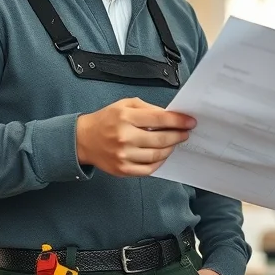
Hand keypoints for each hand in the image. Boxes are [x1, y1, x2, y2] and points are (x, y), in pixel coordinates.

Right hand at [75, 97, 195, 176]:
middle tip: (186, 133)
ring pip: (157, 155)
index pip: (160, 119)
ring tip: (175, 142)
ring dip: (171, 148)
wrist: (84, 139)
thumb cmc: (106, 120)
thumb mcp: (125, 105)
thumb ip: (148, 109)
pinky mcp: (123, 170)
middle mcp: (124, 137)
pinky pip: (149, 169)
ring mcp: (124, 156)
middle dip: (178, 135)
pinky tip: (163, 154)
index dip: (178, 121)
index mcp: (126, 117)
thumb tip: (170, 116)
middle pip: (161, 139)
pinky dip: (160, 162)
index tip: (190, 122)